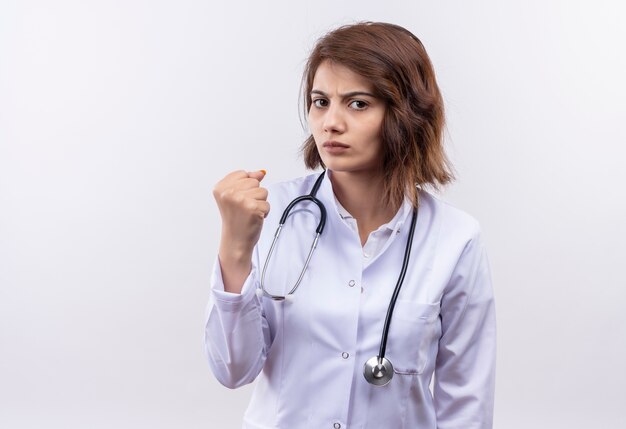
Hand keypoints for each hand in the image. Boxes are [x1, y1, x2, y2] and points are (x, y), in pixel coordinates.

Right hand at [213, 170, 268, 291]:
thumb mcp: (236, 196)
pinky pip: (267, 203)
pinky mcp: (252, 208)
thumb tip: (260, 172)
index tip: (238, 200)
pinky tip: (254, 218)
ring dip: (260, 203)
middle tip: (244, 208)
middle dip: (254, 195)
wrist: (236, 240)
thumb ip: (247, 181)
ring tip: (249, 212)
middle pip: (254, 182)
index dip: (246, 187)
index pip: (244, 174)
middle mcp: (228, 193)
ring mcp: (239, 199)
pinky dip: (264, 212)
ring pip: (263, 192)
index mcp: (220, 187)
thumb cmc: (236, 219)